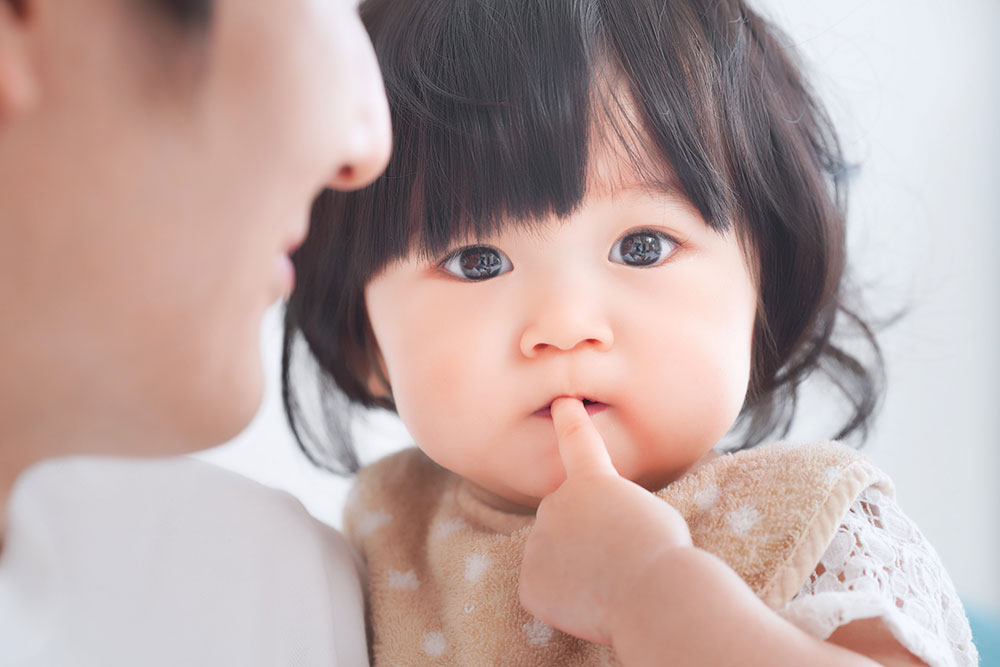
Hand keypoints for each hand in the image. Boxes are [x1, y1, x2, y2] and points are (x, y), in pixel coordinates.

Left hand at [517, 398, 692, 644]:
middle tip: (620, 560)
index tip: (561, 402)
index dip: (569, 420)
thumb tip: (595, 538)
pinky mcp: (530, 582)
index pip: (578, 442)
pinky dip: (566, 602)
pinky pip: (547, 591)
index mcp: (592, 482)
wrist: (654, 594)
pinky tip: (592, 604)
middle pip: (565, 519)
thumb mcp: (647, 514)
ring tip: (612, 584)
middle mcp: (555, 503)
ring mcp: (538, 542)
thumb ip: (612, 512)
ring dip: (576, 570)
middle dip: (583, 537)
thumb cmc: (664, 554)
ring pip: (554, 557)